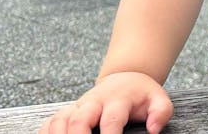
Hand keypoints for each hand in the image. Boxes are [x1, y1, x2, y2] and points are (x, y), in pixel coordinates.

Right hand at [39, 72, 172, 133]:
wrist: (126, 79)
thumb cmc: (141, 95)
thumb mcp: (159, 99)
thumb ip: (161, 113)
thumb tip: (154, 130)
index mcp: (118, 100)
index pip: (112, 119)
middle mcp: (94, 102)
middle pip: (80, 119)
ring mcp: (79, 106)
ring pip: (61, 119)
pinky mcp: (68, 111)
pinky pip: (50, 122)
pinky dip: (46, 133)